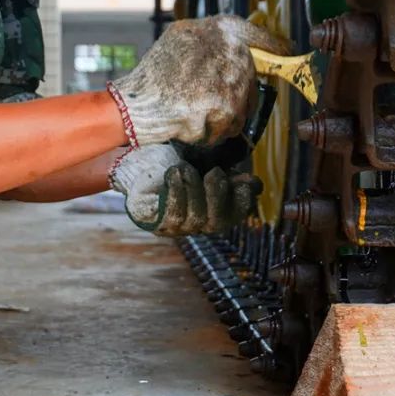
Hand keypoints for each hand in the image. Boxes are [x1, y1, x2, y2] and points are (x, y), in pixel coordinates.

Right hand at [108, 15, 286, 146]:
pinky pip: (230, 126)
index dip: (274, 45)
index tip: (287, 52)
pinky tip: (191, 122)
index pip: (257, 35)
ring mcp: (228, 78)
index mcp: (217, 29)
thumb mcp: (180, 41)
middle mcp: (228, 49)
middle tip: (211, 101)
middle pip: (249, 79)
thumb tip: (242, 47)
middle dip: (234, 96)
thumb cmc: (153, 77)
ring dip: (223, 116)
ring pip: (242, 105)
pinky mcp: (224, 106)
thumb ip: (210, 40)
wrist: (134, 105)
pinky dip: (213, 131)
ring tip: (193, 110)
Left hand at [109, 144, 258, 236]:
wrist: (140, 166)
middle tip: (214, 172)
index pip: (235, 216)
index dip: (242, 201)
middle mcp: (198, 226)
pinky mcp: (158, 224)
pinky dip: (176, 191)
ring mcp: (178, 229)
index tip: (243, 181)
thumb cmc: (175, 166)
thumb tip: (254, 184)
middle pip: (216, 222)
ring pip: (194, 218)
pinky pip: (172, 213)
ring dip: (193, 189)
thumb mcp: (204, 167)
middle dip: (218, 195)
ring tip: (185, 168)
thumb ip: (227, 176)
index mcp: (214, 213)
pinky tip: (174, 173)